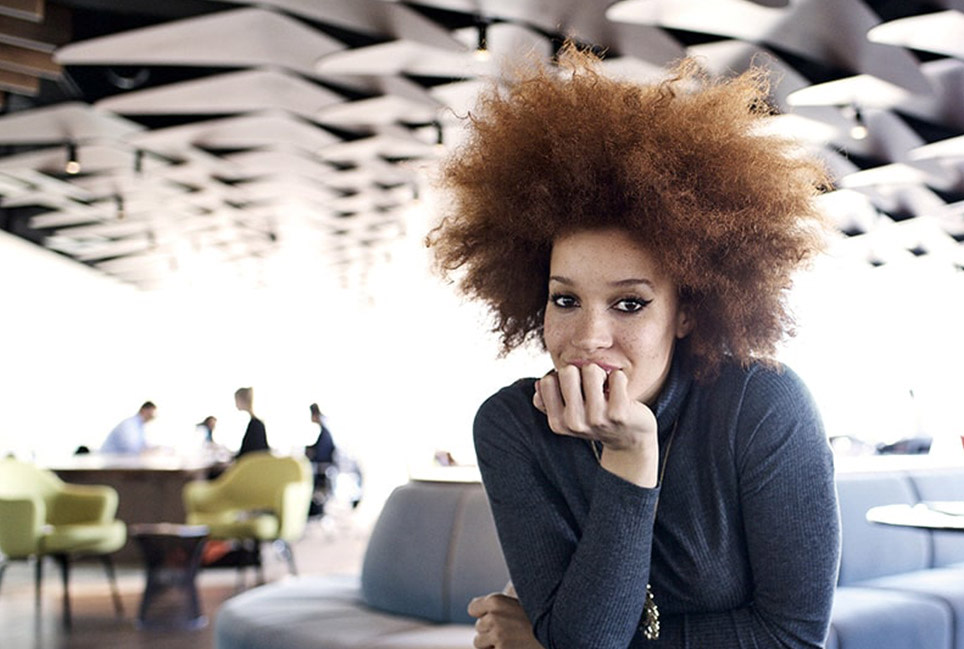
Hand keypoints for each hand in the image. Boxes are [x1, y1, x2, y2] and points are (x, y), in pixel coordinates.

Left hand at [468, 592, 542, 648]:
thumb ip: (505, 600)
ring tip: (511, 640)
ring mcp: (498, 637)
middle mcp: (494, 618)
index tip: (494, 617)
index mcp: (496, 600)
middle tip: (511, 630)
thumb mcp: (524, 599)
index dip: (483, 614)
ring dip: (491, 644)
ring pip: (479, 642)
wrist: (560, 632)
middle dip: (490, 630)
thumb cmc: (544, 614)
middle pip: (479, 627)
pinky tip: (513, 646)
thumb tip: (485, 601)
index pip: (473, 608)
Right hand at [533, 364, 658, 486]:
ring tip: (605, 390)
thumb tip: (539, 384)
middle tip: (592, 387)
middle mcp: (574, 423)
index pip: (547, 381)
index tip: (574, 389)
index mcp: (558, 423)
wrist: (630, 439)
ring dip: (601, 374)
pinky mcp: (619, 414)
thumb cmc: (597, 418)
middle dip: (580, 372)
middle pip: (567, 371)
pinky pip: (616, 376)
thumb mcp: (569, 414)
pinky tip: (620, 393)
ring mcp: (596, 419)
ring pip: (591, 370)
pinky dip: (619, 379)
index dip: (561, 378)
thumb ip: (549, 401)